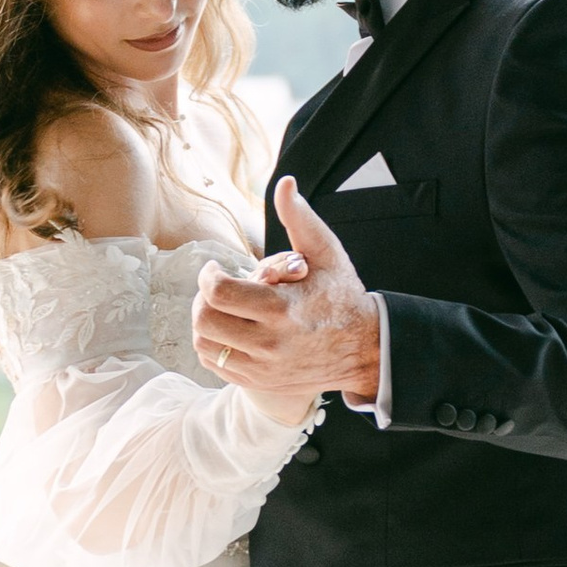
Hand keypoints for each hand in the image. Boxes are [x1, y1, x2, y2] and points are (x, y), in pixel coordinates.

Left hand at [192, 179, 383, 417]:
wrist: (364, 350)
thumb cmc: (342, 296)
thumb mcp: (326, 253)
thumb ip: (300, 219)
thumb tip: (285, 184)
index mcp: (282, 309)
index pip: (218, 293)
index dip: (207, 275)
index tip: (215, 268)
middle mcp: (270, 343)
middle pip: (204, 320)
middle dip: (202, 298)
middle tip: (214, 288)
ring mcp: (263, 368)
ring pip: (204, 346)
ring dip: (204, 323)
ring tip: (221, 308)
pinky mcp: (260, 382)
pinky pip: (216, 365)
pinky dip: (214, 345)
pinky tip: (230, 329)